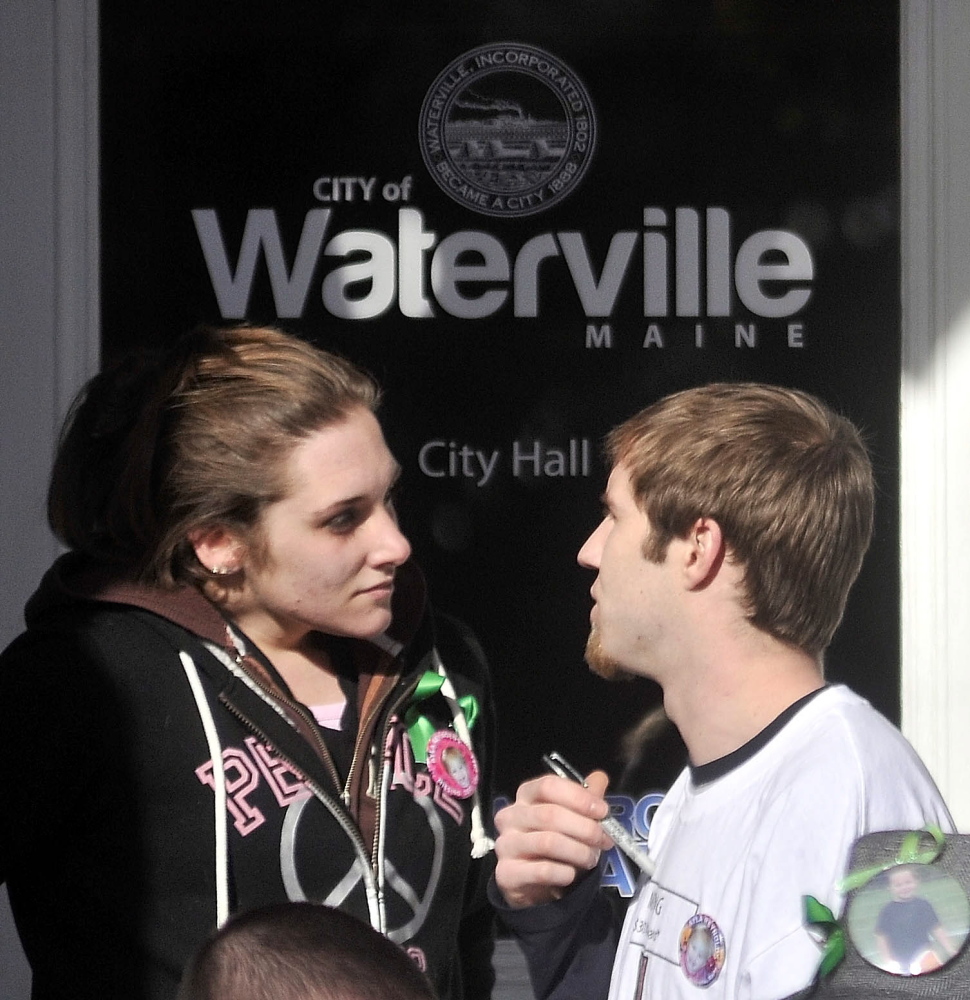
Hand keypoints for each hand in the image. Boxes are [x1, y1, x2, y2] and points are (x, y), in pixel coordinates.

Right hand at [494, 770, 611, 908]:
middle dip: (585, 828)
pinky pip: (543, 871)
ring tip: (591, 858)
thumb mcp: (570, 817)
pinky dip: (565, 873)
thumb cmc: (551, 843)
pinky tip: (572, 874)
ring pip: (548, 842)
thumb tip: (600, 777)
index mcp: (526, 795)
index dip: (579, 797)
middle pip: (550, 814)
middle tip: (604, 840)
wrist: (528, 882)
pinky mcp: (507, 873)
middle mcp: (511, 816)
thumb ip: (585, 797)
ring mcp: (506, 844)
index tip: (602, 811)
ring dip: (578, 851)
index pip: (549, 786)